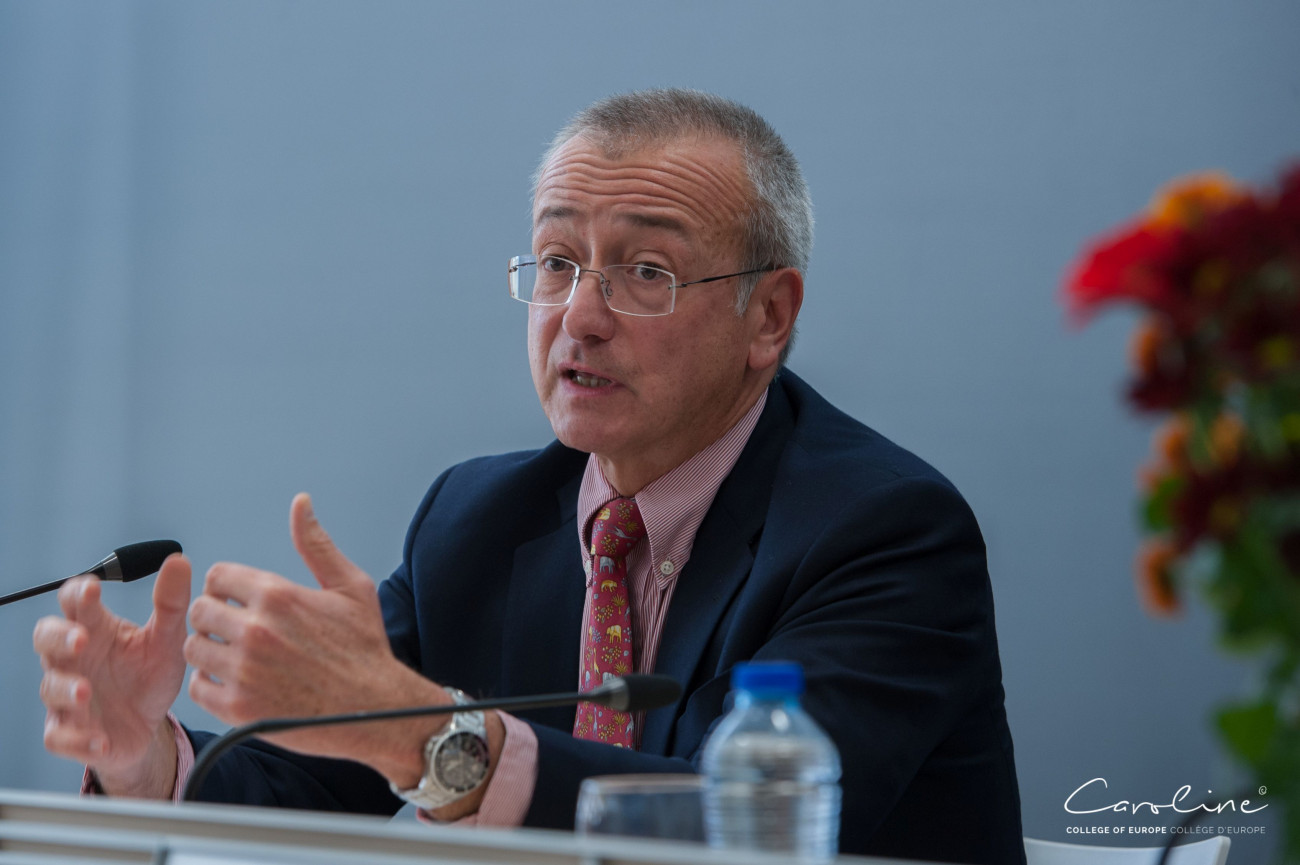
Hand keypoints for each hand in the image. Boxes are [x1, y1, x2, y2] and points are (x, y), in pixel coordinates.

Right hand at [32, 553, 190, 796]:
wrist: (152, 725)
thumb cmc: (150, 675)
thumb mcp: (168, 639)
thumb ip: (171, 602)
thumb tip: (179, 560)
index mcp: (96, 630)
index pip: (75, 602)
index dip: (78, 593)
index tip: (93, 588)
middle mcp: (75, 660)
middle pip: (46, 639)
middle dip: (58, 637)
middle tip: (81, 639)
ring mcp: (68, 697)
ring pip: (50, 687)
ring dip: (65, 688)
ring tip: (87, 691)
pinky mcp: (71, 733)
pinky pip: (60, 737)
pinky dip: (77, 739)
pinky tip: (99, 739)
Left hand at [184, 493, 445, 776]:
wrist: (376, 709)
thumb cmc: (365, 649)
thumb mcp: (351, 587)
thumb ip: (316, 545)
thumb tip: (300, 504)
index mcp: (278, 596)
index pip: (217, 576)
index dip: (227, 587)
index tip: (241, 601)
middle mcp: (256, 630)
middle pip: (200, 611)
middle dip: (216, 617)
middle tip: (238, 630)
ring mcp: (244, 671)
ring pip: (193, 649)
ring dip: (210, 651)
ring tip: (237, 657)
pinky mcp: (238, 708)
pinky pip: (198, 689)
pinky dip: (212, 686)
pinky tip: (237, 682)